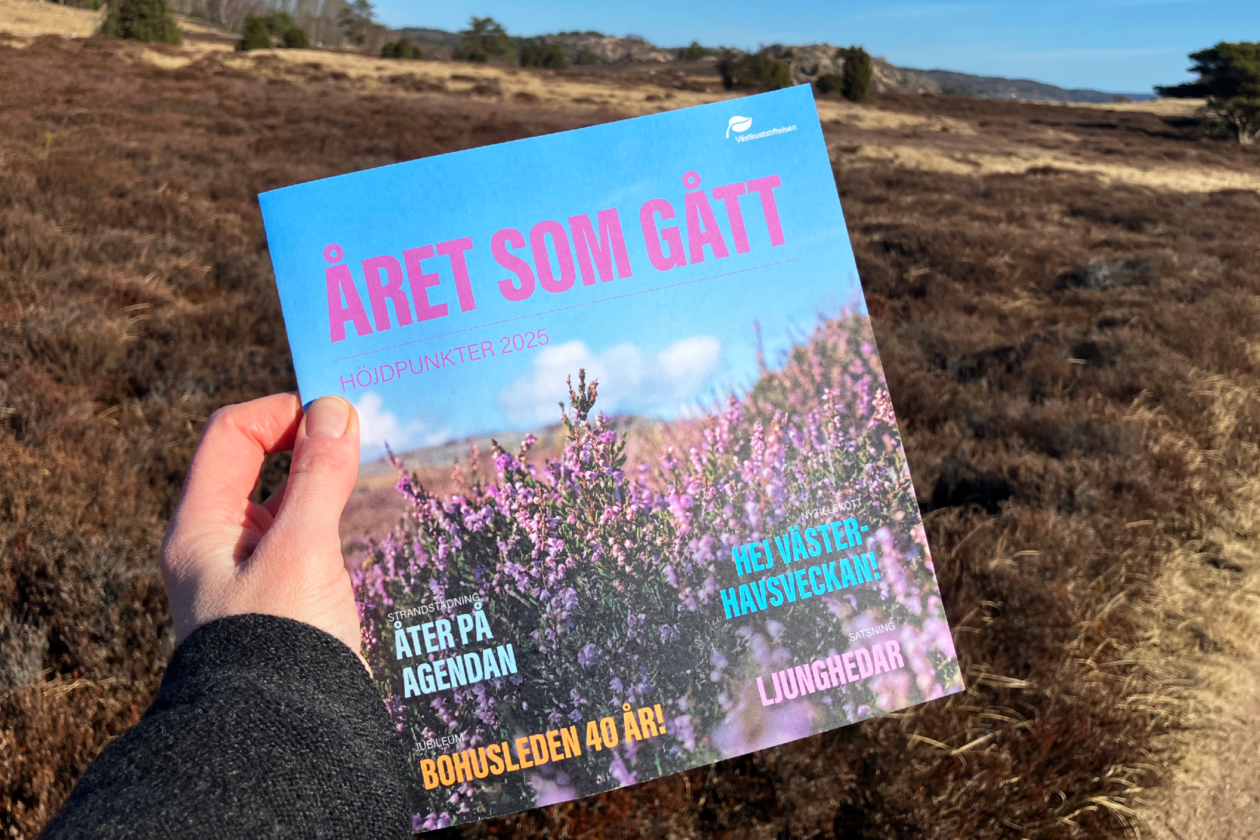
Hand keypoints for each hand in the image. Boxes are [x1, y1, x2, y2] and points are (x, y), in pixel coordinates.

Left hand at [160, 394, 362, 656]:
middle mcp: (220, 548)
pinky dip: (340, 528)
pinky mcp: (286, 604)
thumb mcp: (303, 550)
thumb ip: (318, 476)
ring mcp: (253, 577)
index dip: (281, 413)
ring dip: (330, 490)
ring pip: (292, 508)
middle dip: (313, 449)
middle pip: (262, 468)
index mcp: (202, 529)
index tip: (336, 419)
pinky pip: (311, 545)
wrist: (284, 744)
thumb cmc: (280, 644)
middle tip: (364, 442)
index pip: (231, 434)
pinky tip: (376, 537)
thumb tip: (334, 408)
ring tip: (376, 488)